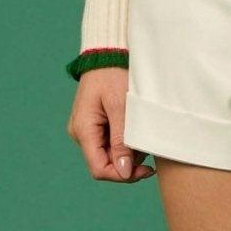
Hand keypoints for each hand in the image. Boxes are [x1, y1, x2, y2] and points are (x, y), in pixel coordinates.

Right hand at [67, 67, 154, 181]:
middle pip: (106, 164)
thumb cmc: (114, 75)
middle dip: (129, 161)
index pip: (99, 169)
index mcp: (83, 130)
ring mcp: (87, 130)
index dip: (122, 176)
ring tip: (142, 130)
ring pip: (110, 155)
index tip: (146, 170)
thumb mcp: (121, 107)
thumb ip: (121, 140)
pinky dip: (126, 141)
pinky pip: (111, 143)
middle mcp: (82, 134)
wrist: (108, 54)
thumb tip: (124, 172)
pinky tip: (135, 127)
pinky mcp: (95, 126)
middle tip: (149, 147)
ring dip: (130, 151)